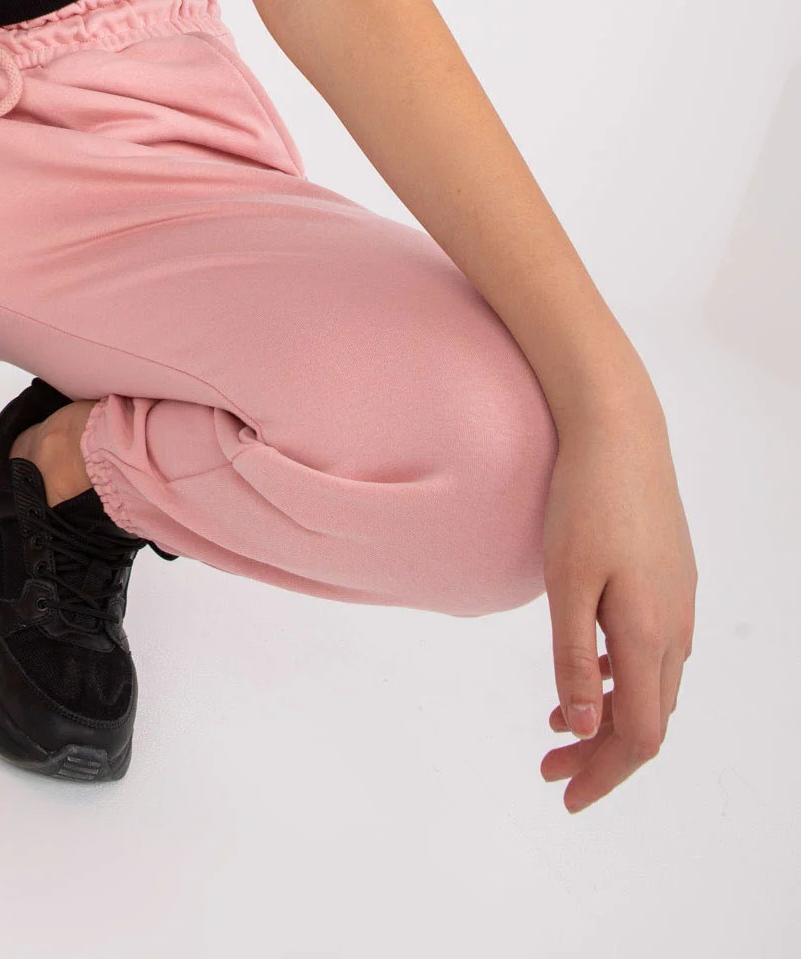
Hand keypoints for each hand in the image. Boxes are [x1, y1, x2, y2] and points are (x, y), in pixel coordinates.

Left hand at [539, 398, 696, 812]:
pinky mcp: (672, 580)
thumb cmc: (585, 500)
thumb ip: (573, 657)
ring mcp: (679, 602)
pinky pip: (653, 651)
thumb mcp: (567, 580)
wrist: (620, 431)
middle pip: (647, 720)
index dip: (605, 776)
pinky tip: (584, 673)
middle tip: (549, 770)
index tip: (564, 797)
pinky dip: (618, 678)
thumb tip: (585, 732)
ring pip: (651, 687)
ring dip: (609, 717)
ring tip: (556, 730)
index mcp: (649, 634)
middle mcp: (675, 627)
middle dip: (601, 757)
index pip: (637, 735)